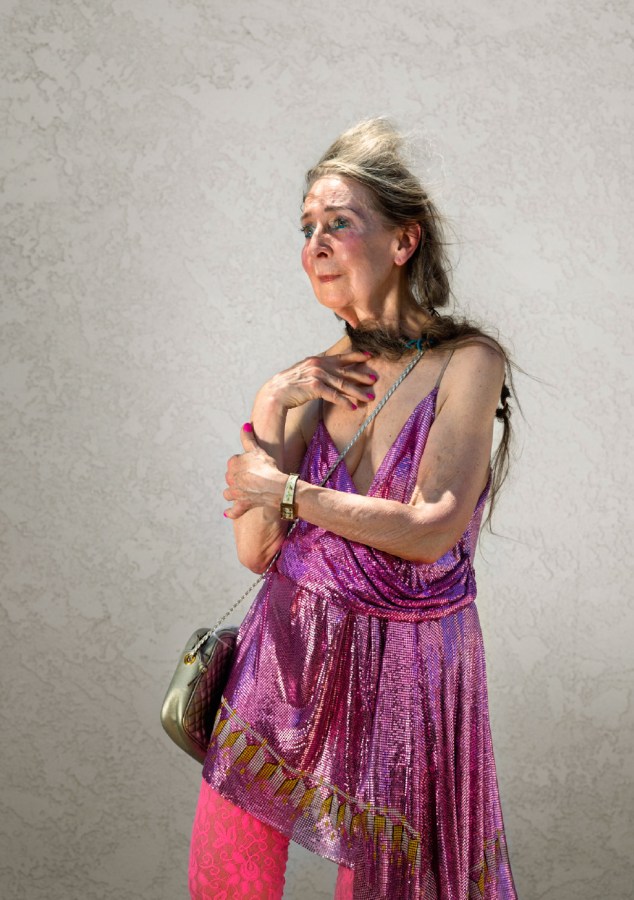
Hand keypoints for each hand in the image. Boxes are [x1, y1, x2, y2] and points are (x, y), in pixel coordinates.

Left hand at [223, 424, 285, 519]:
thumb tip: (244, 424)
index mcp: (233, 464)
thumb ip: (248, 438)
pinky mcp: (242, 505)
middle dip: (239, 477)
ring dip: (232, 492)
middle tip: (253, 476)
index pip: (234, 462)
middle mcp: (231, 479)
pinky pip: (234, 511)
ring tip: (240, 491)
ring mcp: (236, 493)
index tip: (253, 464)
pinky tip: (227, 513)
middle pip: (231, 477)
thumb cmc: (267, 466)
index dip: (244, 463)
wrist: (274, 486)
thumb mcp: (257, 449)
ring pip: (228, 492)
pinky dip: (231, 512)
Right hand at [262, 350, 376, 411]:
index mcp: (318, 359)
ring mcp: (317, 375)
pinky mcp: (314, 387)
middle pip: (345, 371)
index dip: (356, 356)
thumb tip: (331, 372)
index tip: (369, 355)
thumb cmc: (290, 384)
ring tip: (369, 397)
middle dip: (361, 376)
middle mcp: (319, 365)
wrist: (275, 392)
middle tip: (375, 379)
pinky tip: (353, 407)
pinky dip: (345, 402)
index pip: (341, 357)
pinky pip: (334, 396)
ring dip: (357, 392)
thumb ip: (318, 369)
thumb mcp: (305, 371)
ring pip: (343, 384)